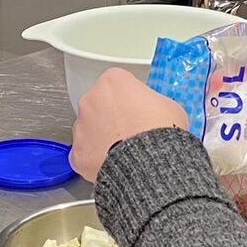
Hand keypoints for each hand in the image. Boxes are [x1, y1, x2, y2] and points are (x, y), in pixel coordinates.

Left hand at [69, 68, 188, 182]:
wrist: (150, 163)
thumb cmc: (160, 131)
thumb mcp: (170, 107)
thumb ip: (153, 104)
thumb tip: (152, 113)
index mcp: (112, 81)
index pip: (118, 84)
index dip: (130, 98)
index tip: (139, 109)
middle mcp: (90, 100)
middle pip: (100, 105)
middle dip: (112, 117)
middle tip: (132, 131)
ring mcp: (80, 126)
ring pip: (90, 129)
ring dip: (103, 137)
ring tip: (124, 151)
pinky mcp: (77, 153)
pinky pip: (85, 154)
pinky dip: (95, 159)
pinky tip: (113, 165)